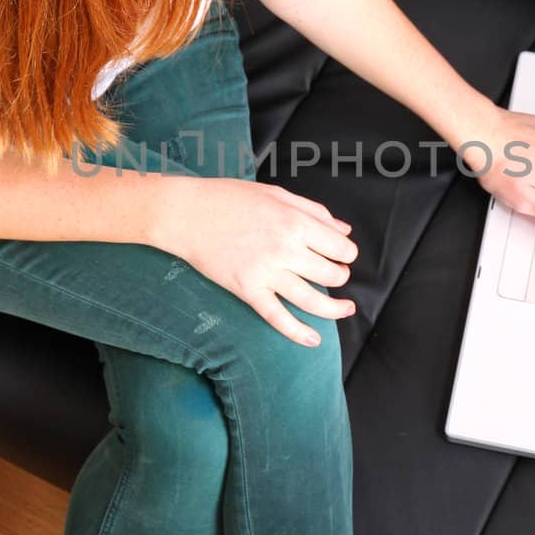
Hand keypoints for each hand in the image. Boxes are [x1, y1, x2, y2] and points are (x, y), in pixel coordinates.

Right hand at [151, 176, 358, 345]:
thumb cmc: (229, 198)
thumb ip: (314, 211)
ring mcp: (266, 273)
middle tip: (337, 274)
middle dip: (341, 276)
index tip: (343, 255)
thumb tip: (343, 230)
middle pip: (331, 274)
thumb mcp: (277, 193)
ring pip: (312, 300)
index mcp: (295, 222)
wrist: (186, 214)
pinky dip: (297, 332)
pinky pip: (277, 317)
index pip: (340, 247)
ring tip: (345, 309)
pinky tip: (313, 340)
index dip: (348, 253)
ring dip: (334, 308)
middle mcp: (285, 249)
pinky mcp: (248, 290)